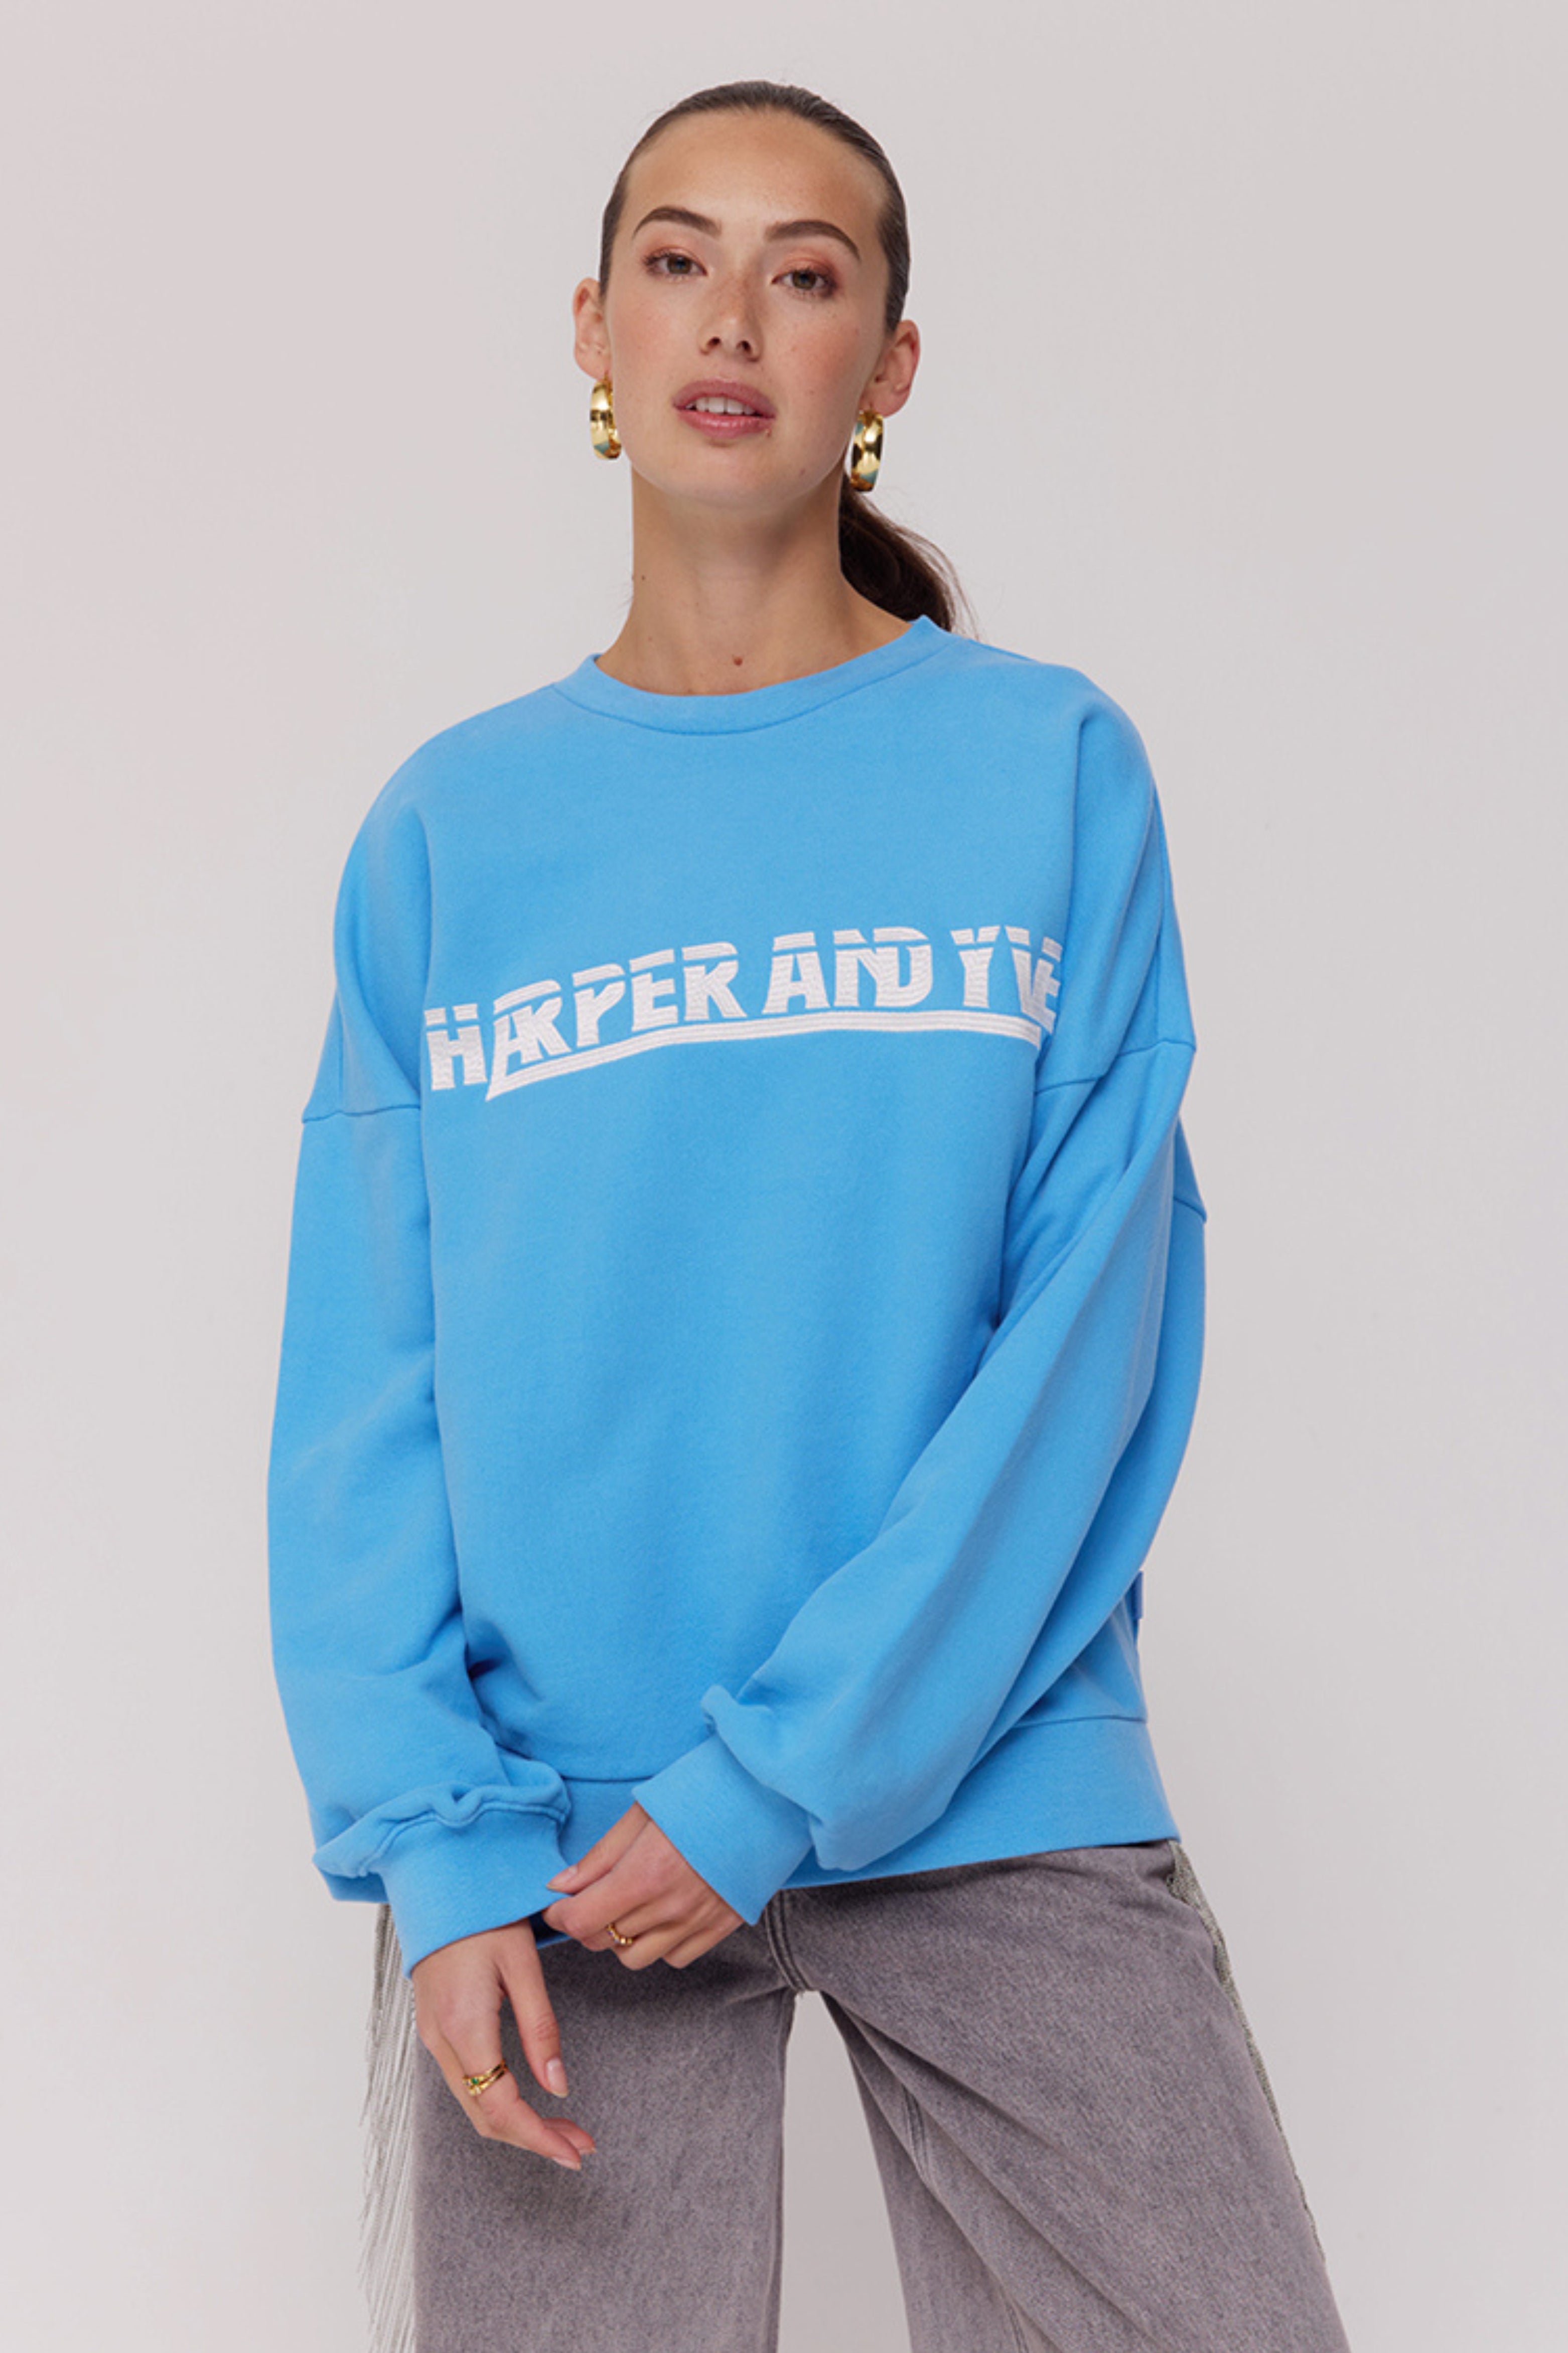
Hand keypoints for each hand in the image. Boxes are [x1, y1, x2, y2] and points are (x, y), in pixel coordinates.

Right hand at [411, 1917, 596, 2168]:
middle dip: (534, 2139)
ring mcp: (432, 2038)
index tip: (575, 2153)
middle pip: (485, 2116)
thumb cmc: (484, 1915)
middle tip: (581, 2145)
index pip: (500, 2106)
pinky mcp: (435, 2030)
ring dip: (519, 2124)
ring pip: (473, 2105)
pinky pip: (466, 2084)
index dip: (539, 2138)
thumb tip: (559, 2088)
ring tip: (565, 2128)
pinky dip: (499, 2102)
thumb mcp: (522, 1965)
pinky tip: (528, 2100)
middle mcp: (440, 2041)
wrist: (439, 1884)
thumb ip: (541, 2027)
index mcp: (464, 2026)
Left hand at [541, 1804, 742, 1967]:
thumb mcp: (641, 1814)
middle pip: (603, 1941)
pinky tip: (661, 1913)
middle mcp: (670, 1907)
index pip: (582, 1921)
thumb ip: (600, 1856)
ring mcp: (697, 1922)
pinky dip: (659, 1943)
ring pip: (635, 1958)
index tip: (559, 1905)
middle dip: (588, 1922)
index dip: (560, 1916)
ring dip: (621, 1938)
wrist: (763, 1797)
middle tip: (594, 1897)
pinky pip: (674, 1958)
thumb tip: (560, 1886)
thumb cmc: (700, 1794)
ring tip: (629, 1906)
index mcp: (645, 1874)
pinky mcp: (721, 1927)